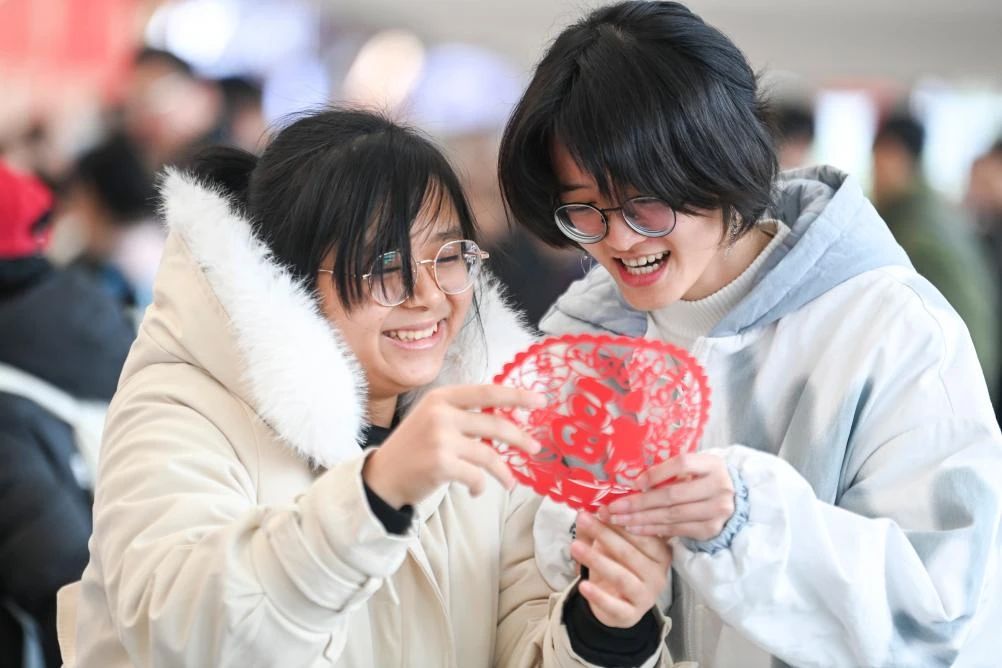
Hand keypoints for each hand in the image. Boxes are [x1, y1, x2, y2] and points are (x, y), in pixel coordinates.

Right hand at [362, 385, 544, 507]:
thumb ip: (463, 414)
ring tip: (510, 482)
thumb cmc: (413, 448)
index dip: (517, 395)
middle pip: (494, 424)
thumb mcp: (433, 419)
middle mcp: (441, 414)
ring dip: (504, 471)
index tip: (540, 401)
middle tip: (534, 448)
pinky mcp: (441, 465)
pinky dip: (481, 486)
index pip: (487, 392)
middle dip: (520, 437)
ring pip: (489, 454)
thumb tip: (506, 420)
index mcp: (442, 397)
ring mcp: (440, 439)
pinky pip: (476, 476)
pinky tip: (476, 491)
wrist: (382, 477)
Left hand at [570, 511, 670, 627]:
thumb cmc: (618, 566)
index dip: (619, 521)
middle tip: (583, 520)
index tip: (601, 509)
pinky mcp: (631, 615)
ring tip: (575, 546)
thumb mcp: (611, 545)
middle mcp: (658, 575)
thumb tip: (585, 509)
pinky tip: (583, 585)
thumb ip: (601, 527)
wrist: (616, 604)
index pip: (641, 534)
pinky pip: (614, 606)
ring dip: (596, 560)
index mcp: (660, 553)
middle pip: (629, 553)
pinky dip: (598, 596)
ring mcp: (646, 597)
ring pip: (621, 577)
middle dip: (604, 534)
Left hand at [600, 453, 734, 540]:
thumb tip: (632, 478)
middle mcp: (718, 487)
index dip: (657, 473)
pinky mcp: (710, 529)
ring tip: (619, 520)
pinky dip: (653, 530)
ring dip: (641, 519)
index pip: (682, 464)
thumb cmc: (703, 479)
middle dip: (640, 502)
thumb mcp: (695, 467)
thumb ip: (671, 469)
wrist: (732, 500)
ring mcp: (716, 511)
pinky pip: (675, 530)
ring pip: (672, 515)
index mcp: (712, 464)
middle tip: (615, 507)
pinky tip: (635, 528)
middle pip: (673, 495)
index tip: (636, 482)